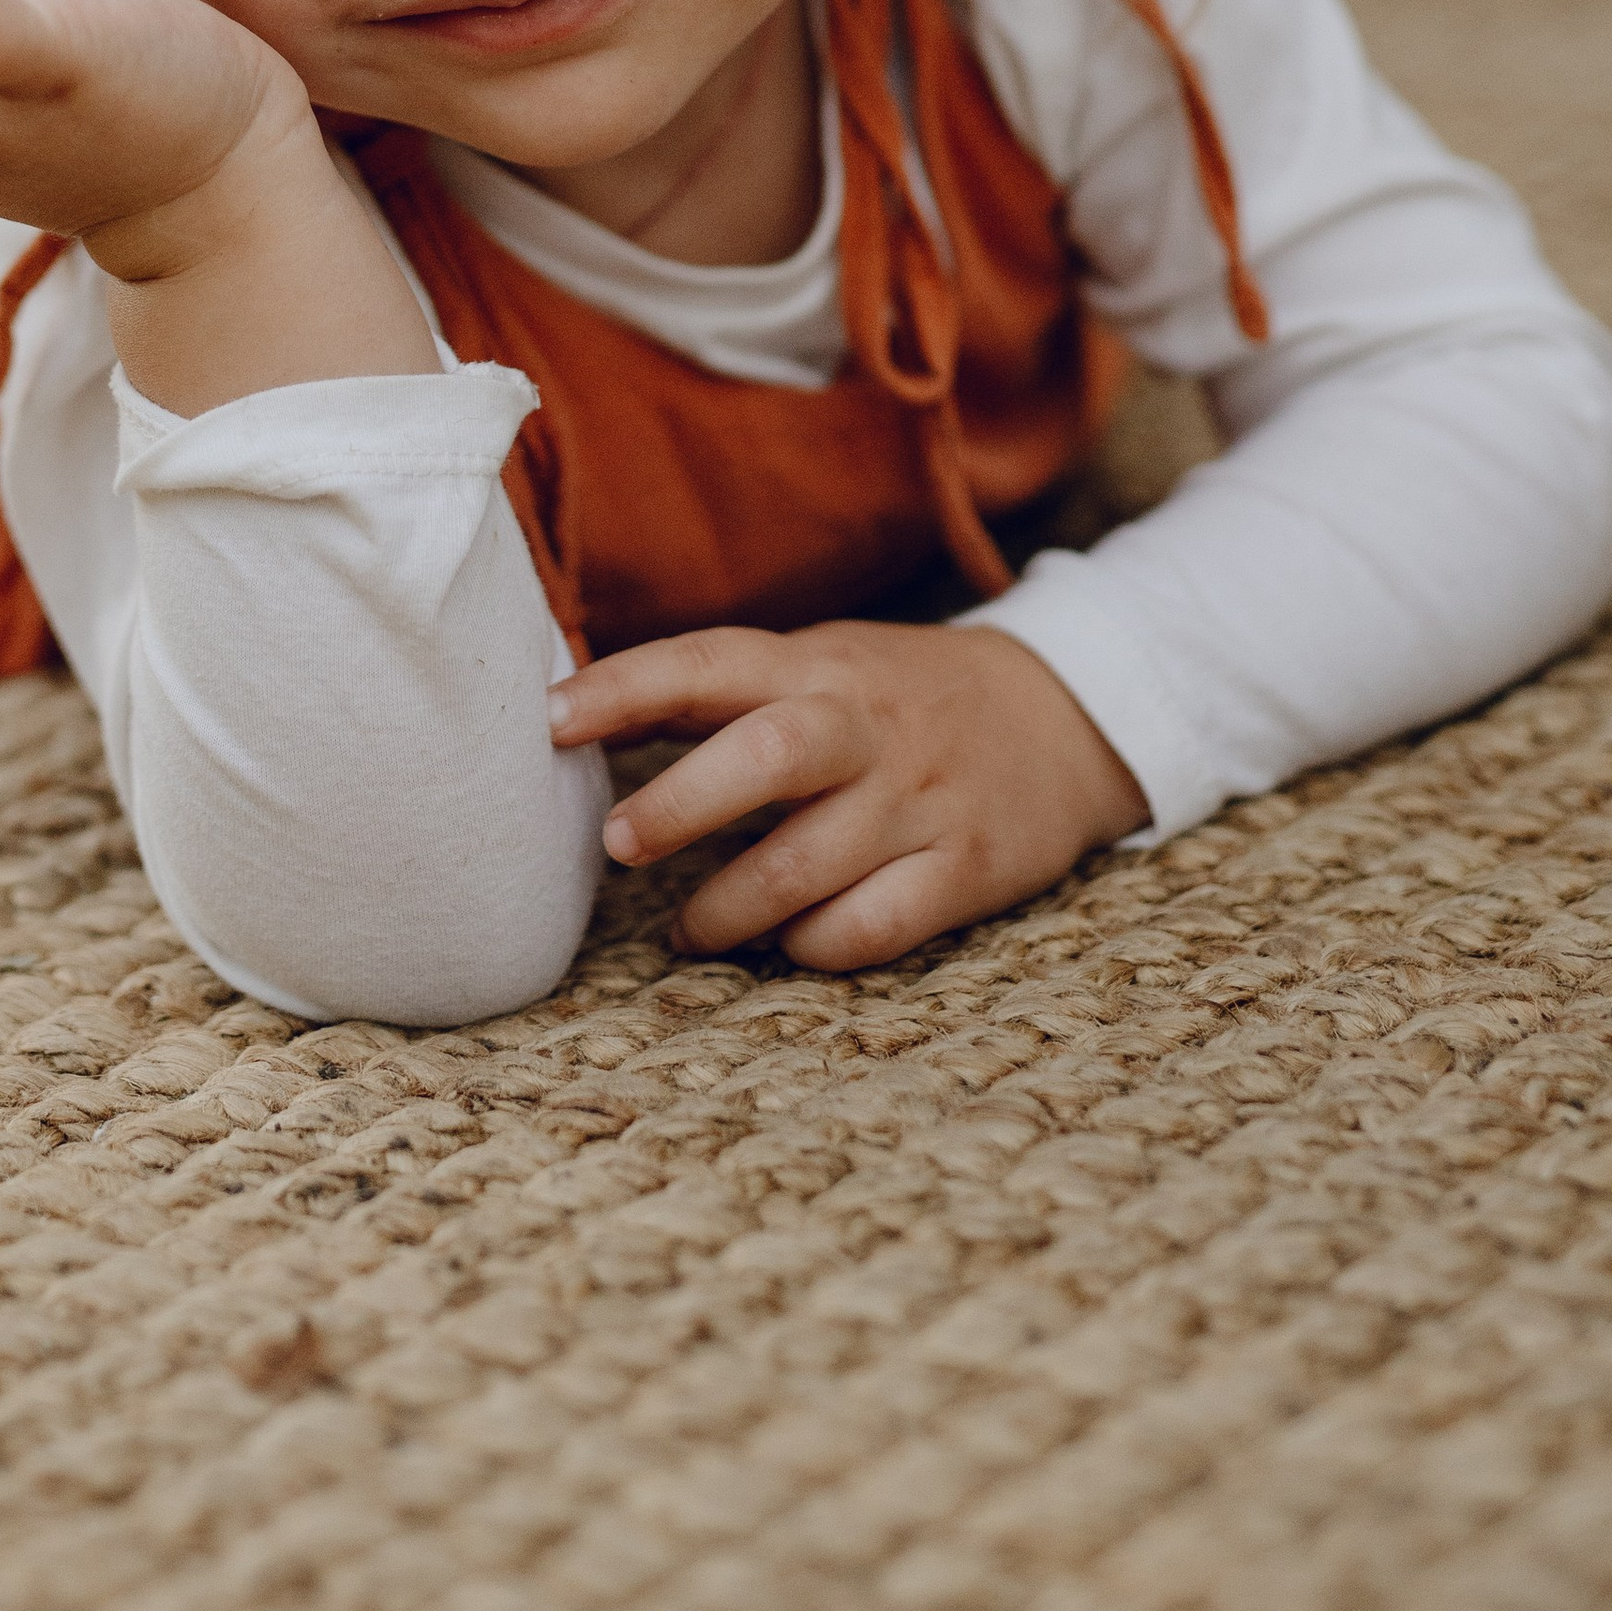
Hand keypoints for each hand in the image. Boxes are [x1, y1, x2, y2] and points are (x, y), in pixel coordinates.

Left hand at [548, 618, 1146, 970]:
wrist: (1062, 715)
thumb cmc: (897, 696)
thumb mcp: (816, 663)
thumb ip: (712, 688)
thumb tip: (573, 710)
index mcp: (818, 668)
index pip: (711, 662)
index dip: (625, 685)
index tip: (549, 719)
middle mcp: (866, 729)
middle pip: (767, 755)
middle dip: (682, 803)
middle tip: (619, 846)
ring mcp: (919, 801)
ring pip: (809, 864)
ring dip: (730, 909)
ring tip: (686, 933)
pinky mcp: (966, 869)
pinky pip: (875, 926)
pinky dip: (815, 948)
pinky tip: (786, 948)